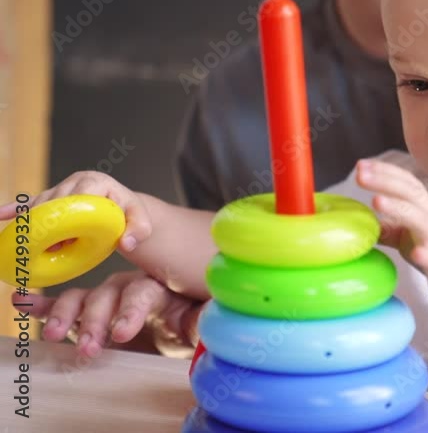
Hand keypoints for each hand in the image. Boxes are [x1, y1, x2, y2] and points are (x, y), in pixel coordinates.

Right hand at [0, 170, 151, 252]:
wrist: (122, 210)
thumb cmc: (130, 216)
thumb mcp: (141, 222)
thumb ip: (139, 231)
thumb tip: (126, 243)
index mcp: (97, 182)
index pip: (78, 195)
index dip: (69, 215)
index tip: (65, 239)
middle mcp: (76, 181)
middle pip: (55, 200)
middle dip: (49, 223)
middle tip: (49, 248)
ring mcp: (61, 188)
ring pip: (41, 204)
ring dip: (35, 224)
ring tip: (30, 244)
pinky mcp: (51, 197)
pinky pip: (29, 202)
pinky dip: (13, 209)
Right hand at [10, 270, 202, 357]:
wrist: (180, 312)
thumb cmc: (189, 313)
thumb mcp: (197, 319)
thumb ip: (197, 320)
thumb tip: (199, 323)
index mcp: (158, 286)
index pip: (142, 293)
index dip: (130, 311)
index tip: (122, 333)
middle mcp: (127, 286)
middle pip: (107, 296)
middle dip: (95, 320)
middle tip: (88, 347)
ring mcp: (106, 296)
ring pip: (82, 299)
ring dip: (67, 316)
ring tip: (54, 336)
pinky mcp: (88, 309)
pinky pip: (64, 303)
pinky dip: (43, 305)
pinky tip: (23, 303)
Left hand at [355, 159, 427, 307]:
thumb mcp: (412, 236)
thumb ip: (391, 228)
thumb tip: (363, 222)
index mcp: (425, 208)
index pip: (405, 182)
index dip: (385, 171)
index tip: (361, 165)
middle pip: (410, 192)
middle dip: (385, 180)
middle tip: (360, 174)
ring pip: (421, 218)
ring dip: (399, 208)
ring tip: (376, 201)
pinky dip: (425, 253)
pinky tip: (415, 254)